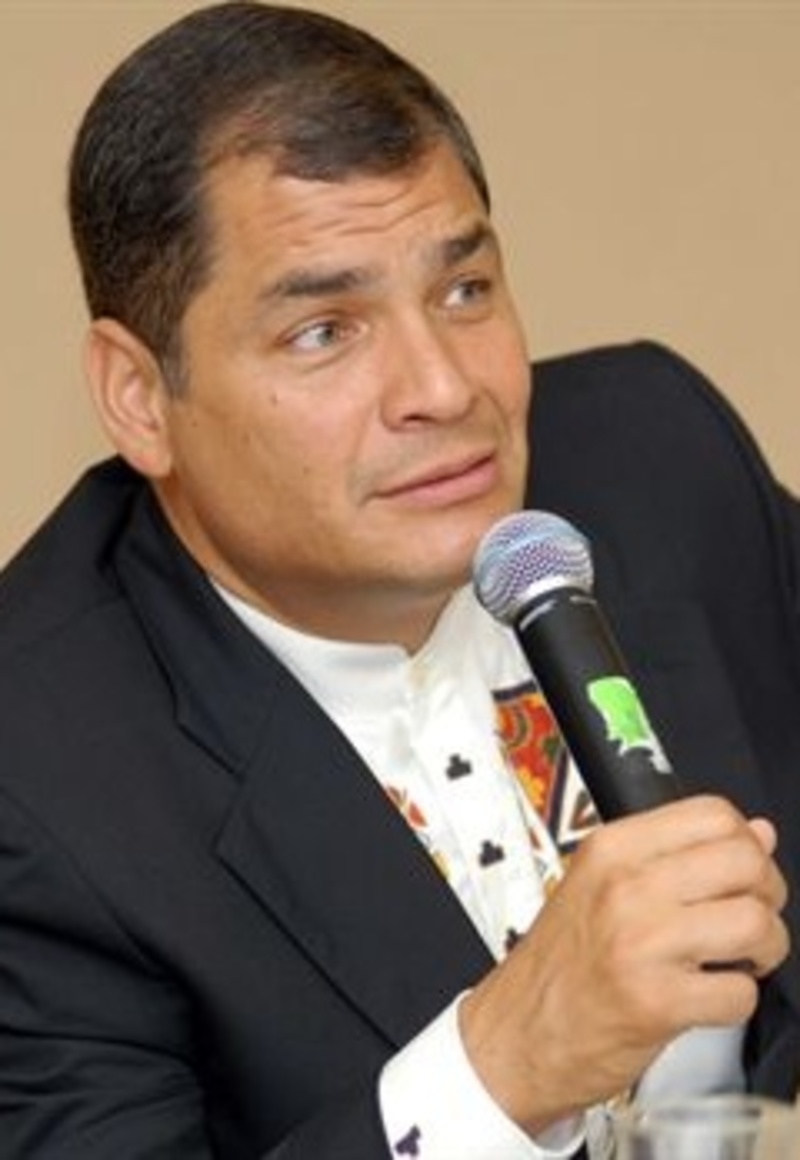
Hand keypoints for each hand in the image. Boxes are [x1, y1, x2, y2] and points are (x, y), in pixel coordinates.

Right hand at [459, 795, 788, 1135]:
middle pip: (745, 862)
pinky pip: (741, 992)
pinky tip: (710, 995)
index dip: (747, 844)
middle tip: (749, 916)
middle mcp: (625, 887)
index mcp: (611, 849)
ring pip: (755, 923)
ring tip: (739, 959)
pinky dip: (738, 999)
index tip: (742, 872)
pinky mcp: (657, 1003)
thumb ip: (678, 854)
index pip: (714, 815)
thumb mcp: (601, 884)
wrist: (517, 1032)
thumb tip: (758, 832)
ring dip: (766, 949)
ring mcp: (641, 944)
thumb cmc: (560, 963)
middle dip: (766, 895)